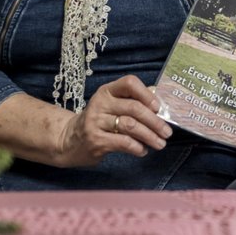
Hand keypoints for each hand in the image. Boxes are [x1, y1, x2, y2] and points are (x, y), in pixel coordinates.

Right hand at [49, 75, 172, 166]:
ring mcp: (96, 122)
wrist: (68, 140)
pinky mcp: (95, 140)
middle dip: (155, 121)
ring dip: (150, 136)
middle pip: (134, 108)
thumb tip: (160, 103)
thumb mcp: (111, 106)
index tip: (159, 108)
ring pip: (130, 126)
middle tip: (167, 132)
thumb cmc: (98, 121)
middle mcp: (100, 103)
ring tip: (160, 144)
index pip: (129, 83)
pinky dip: (137, 147)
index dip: (147, 94)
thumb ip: (131, 102)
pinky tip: (142, 150)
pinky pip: (123, 142)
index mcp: (107, 91)